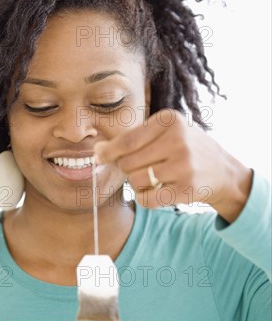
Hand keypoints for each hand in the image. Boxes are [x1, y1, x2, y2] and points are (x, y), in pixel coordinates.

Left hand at [94, 109, 252, 222]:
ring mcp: (184, 165)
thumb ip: (133, 139)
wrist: (222, 171)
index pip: (128, 140)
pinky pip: (147, 199)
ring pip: (136, 180)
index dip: (109, 151)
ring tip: (152, 178)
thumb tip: (97, 151)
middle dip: (127, 168)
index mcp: (170, 121)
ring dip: (137, 183)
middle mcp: (178, 140)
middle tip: (139, 168)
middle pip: (128, 162)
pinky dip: (144, 198)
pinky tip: (154, 191)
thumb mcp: (166, 133)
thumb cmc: (185, 149)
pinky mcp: (186, 189)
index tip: (98, 156)